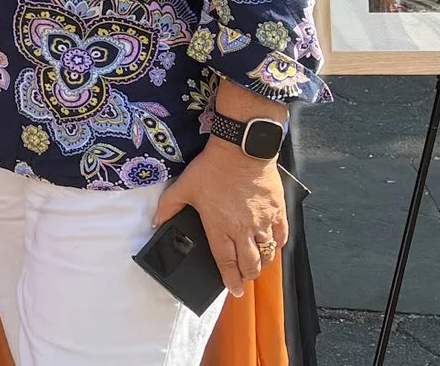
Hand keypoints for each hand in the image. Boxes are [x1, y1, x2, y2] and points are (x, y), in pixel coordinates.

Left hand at [153, 139, 286, 298]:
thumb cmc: (213, 168)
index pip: (226, 263)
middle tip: (244, 279)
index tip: (233, 289)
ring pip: (267, 253)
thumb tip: (157, 223)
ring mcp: (263, 221)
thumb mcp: (184, 186)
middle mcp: (243, 229)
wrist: (241, 149)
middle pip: (250, 264)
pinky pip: (282, 235)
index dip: (230, 280)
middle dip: (247, 276)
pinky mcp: (278, 211)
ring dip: (262, 263)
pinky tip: (273, 245)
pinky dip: (278, 244)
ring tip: (257, 264)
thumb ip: (168, 206)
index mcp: (220, 228)